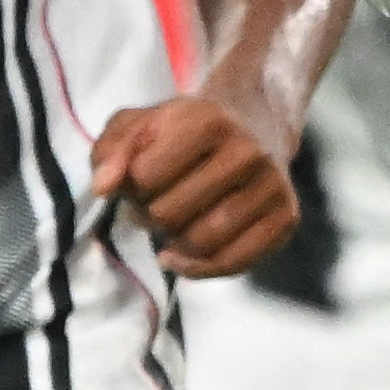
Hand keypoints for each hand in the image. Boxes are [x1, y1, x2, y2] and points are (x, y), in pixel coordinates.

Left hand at [87, 93, 297, 274]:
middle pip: (169, 214)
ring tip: (172, 224)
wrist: (255, 125)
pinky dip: (198, 269)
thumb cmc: (186, 131)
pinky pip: (232, 264)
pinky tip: (180, 255)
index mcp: (207, 120)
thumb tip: (103, 188)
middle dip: (150, 216)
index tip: (141, 178)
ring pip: (201, 243)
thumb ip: (111, 149)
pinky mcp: (286, 218)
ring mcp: (271, 186)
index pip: (144, 176)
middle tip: (156, 204)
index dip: (131, 185)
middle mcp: (247, 152)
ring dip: (173, 242)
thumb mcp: (141, 124)